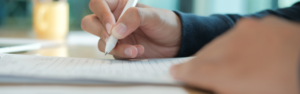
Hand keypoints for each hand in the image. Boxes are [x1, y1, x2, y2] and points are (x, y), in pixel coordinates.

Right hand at [81, 0, 181, 58]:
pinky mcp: (120, 50)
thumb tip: (115, 31)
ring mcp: (115, 36)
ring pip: (100, 41)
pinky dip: (123, 54)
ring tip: (134, 49)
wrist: (175, 42)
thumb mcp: (153, 16)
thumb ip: (134, 17)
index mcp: (119, 5)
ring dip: (115, 47)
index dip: (101, 13)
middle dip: (100, 31)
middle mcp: (113, 20)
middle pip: (90, 23)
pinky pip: (112, 53)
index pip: (98, 4)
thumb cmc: (164, 23)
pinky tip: (137, 52)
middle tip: (113, 38)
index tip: (112, 25)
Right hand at [171, 16, 299, 93]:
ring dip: (219, 54)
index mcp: (228, 72)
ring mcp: (248, 31)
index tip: (175, 72)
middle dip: (200, 64)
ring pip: (221, 42)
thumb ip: (222, 88)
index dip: (182, 72)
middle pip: (204, 55)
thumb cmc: (285, 90)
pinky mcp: (262, 24)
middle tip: (200, 71)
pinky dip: (239, 44)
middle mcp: (233, 46)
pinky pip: (240, 34)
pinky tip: (248, 53)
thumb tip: (211, 83)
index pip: (193, 70)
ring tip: (229, 64)